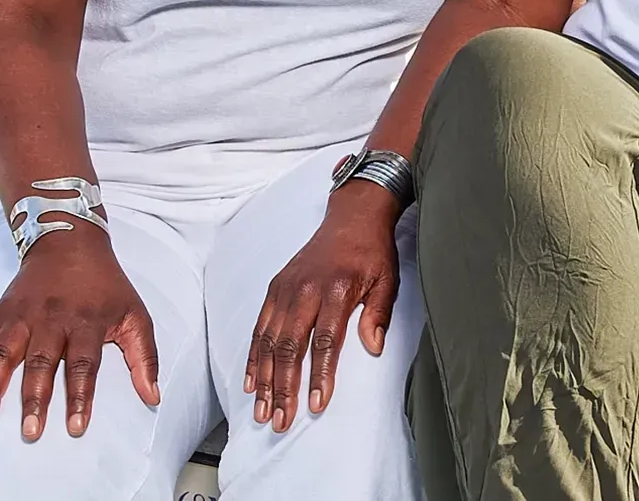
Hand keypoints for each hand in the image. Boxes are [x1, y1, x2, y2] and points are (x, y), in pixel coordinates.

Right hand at [0, 226, 159, 439]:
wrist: (70, 241)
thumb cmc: (106, 286)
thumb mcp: (135, 314)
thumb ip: (145, 357)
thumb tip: (153, 398)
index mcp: (86, 322)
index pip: (84, 364)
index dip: (80, 396)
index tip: (76, 428)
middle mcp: (51, 319)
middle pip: (41, 363)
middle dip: (34, 399)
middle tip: (30, 432)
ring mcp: (22, 315)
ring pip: (3, 353)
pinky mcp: (1, 312)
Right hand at [247, 183, 400, 431]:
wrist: (351, 217)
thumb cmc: (372, 252)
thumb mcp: (387, 280)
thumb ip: (378, 314)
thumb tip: (373, 348)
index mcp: (337, 289)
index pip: (326, 341)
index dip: (320, 375)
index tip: (316, 405)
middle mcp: (306, 290)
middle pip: (291, 346)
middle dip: (284, 388)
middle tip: (281, 420)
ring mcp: (287, 288)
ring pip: (270, 341)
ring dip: (265, 379)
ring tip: (263, 410)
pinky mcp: (276, 288)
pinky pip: (260, 326)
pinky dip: (254, 356)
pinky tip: (252, 382)